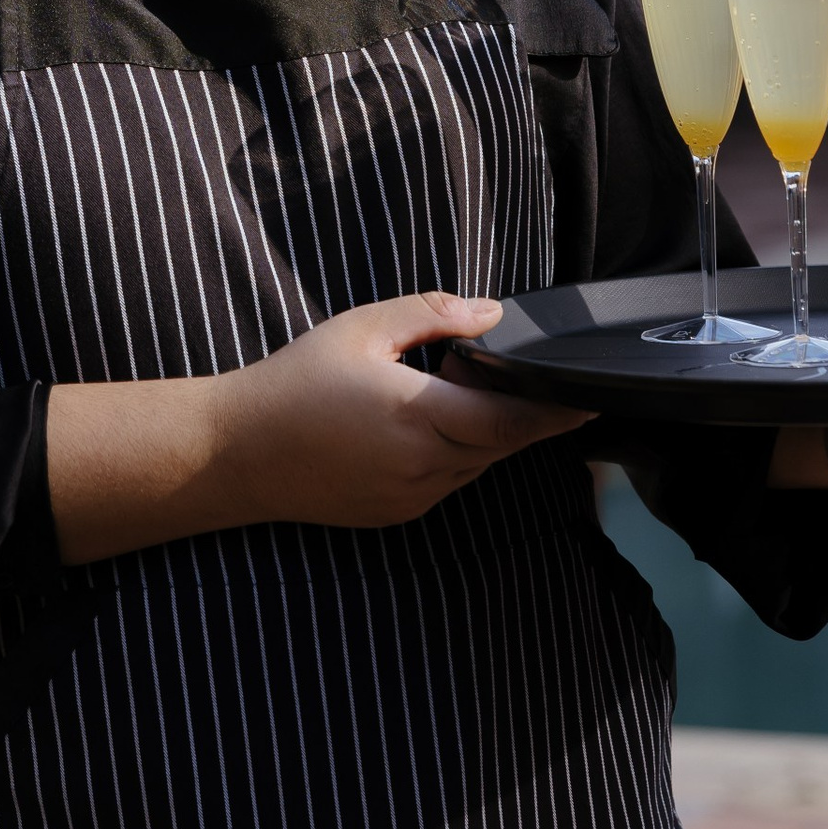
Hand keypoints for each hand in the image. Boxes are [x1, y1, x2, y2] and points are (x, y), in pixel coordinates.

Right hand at [213, 295, 592, 526]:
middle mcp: (422, 468)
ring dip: (481, 432)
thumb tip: (491, 314)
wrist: (236, 453)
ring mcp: (411, 498)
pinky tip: (417, 425)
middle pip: (499, 443)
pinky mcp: (397, 514)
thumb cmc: (294, 384)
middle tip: (503, 374)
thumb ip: (433, 314)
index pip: (512, 420)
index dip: (556, 411)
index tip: (591, 397)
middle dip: (515, 412)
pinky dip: (452, 453)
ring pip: (474, 463)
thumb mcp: (362, 329)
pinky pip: (446, 482)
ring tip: (447, 393)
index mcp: (418, 418)